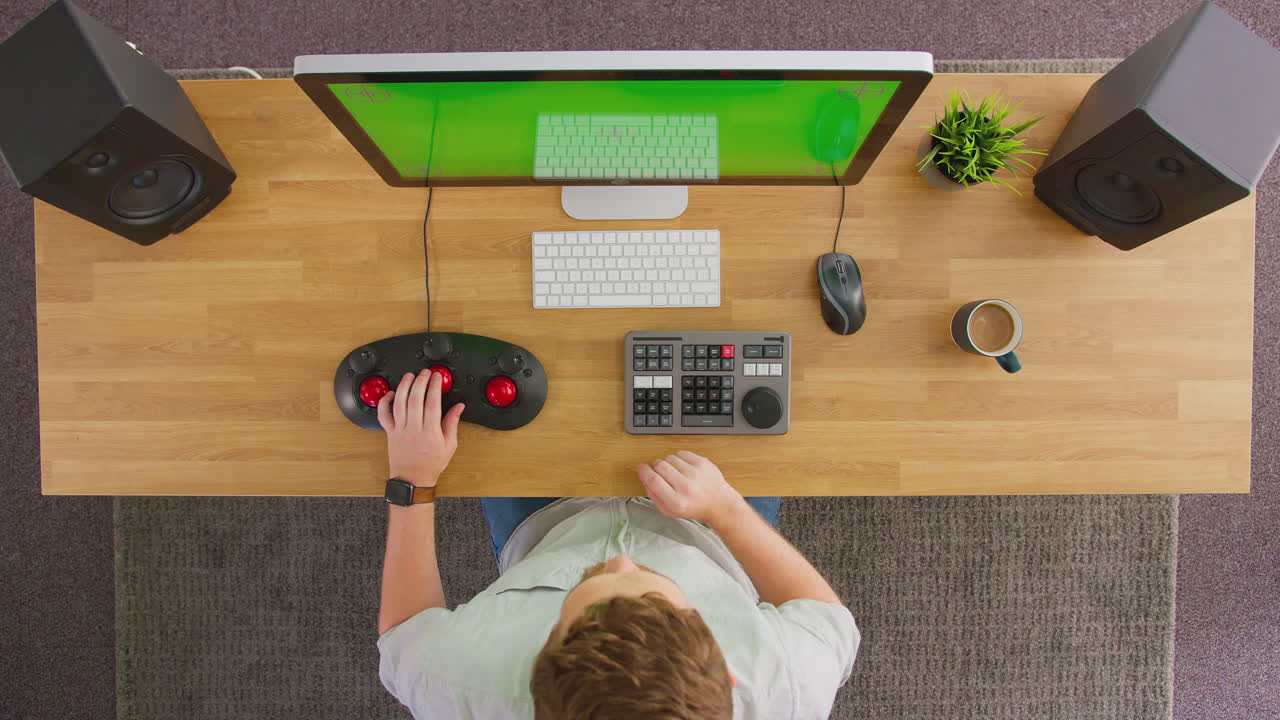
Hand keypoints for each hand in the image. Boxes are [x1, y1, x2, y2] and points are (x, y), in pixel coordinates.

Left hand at [377, 369, 463, 487]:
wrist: (412, 480)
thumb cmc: (431, 464)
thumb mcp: (449, 445)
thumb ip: (452, 423)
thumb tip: (459, 407)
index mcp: (430, 432)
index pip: (432, 403)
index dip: (434, 387)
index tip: (437, 377)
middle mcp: (414, 429)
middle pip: (415, 399)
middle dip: (420, 382)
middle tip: (425, 372)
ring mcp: (400, 430)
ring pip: (399, 403)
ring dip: (404, 387)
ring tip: (409, 376)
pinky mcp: (390, 432)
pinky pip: (383, 415)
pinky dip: (385, 402)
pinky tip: (391, 393)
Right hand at [636, 451, 746, 527]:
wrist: (719, 504)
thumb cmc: (694, 507)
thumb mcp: (669, 511)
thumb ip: (653, 496)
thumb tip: (644, 477)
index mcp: (676, 501)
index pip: (653, 480)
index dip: (643, 471)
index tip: (641, 467)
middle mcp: (686, 487)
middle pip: (659, 465)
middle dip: (655, 466)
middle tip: (660, 472)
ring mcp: (696, 473)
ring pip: (670, 457)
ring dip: (668, 463)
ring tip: (676, 473)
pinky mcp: (703, 463)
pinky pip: (682, 453)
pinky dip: (679, 458)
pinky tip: (684, 468)